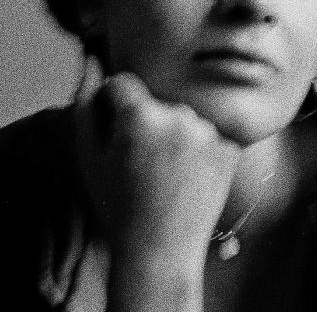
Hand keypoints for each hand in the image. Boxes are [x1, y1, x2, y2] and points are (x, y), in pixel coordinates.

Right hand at [72, 57, 241, 265]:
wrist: (160, 253)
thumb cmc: (118, 207)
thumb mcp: (88, 157)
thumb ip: (86, 105)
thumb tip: (92, 63)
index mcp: (141, 114)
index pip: (123, 83)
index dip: (113, 108)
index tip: (114, 137)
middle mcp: (179, 115)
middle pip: (154, 101)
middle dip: (144, 122)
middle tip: (138, 164)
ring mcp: (209, 133)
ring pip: (181, 118)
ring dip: (172, 135)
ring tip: (162, 175)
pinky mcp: (230, 149)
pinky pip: (206, 136)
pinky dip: (197, 151)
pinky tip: (184, 179)